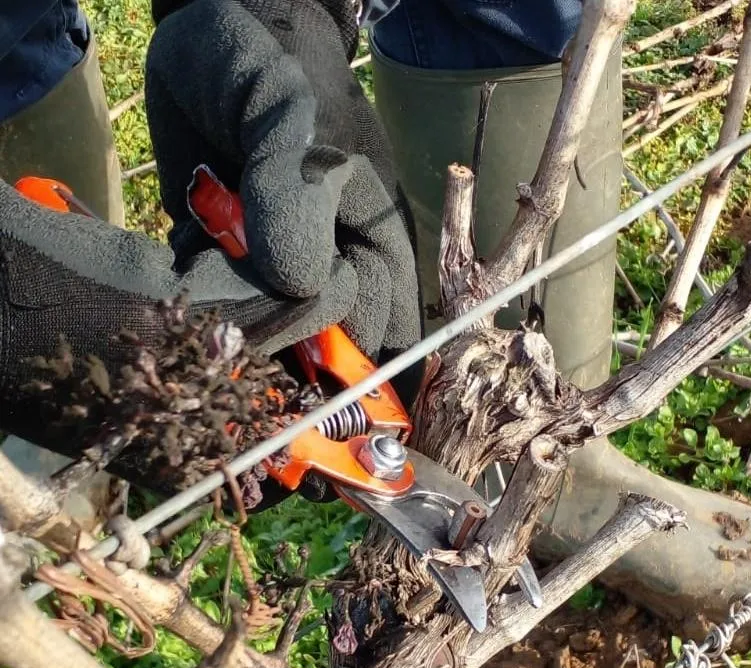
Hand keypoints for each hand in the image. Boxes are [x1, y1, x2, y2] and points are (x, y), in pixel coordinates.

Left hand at [0, 1, 419, 486]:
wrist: (207, 33)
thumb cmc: (268, 63)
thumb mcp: (288, 114)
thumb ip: (293, 194)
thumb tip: (300, 285)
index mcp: (373, 240)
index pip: (374, 324)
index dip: (342, 354)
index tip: (302, 360)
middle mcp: (333, 266)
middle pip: (327, 350)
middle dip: (287, 361)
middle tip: (242, 347)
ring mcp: (276, 272)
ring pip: (274, 345)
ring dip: (241, 351)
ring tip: (212, 340)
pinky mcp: (223, 269)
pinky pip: (219, 317)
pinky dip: (200, 322)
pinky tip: (185, 305)